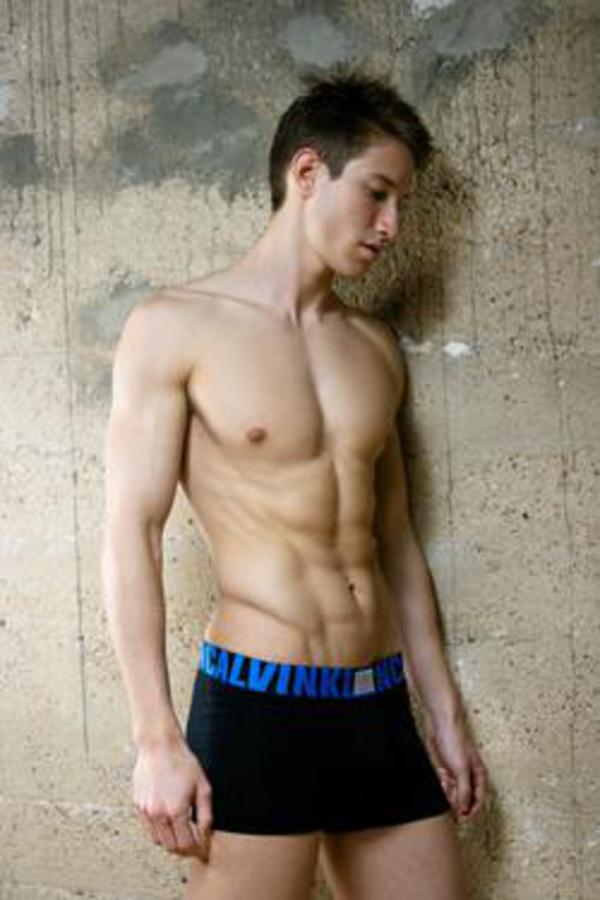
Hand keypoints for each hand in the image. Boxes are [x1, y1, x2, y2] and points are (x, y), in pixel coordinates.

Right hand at [132, 738, 212, 860]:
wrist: (159, 746)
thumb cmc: (182, 762)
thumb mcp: (203, 786)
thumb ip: (206, 813)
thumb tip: (206, 831)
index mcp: (176, 811)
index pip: (186, 844)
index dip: (196, 848)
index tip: (201, 845)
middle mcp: (158, 814)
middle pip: (170, 847)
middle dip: (182, 848)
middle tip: (191, 841)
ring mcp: (146, 811)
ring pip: (157, 840)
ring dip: (169, 840)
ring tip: (179, 830)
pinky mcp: (138, 805)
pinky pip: (147, 827)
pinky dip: (157, 829)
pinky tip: (167, 819)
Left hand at [423, 716, 487, 823]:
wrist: (440, 725)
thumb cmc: (455, 740)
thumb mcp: (461, 768)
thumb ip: (465, 790)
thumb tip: (465, 809)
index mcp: (479, 776)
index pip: (478, 801)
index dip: (470, 811)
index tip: (461, 818)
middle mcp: (469, 777)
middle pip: (464, 799)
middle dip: (456, 799)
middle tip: (449, 793)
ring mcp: (457, 774)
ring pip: (453, 793)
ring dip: (447, 791)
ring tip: (444, 779)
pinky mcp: (446, 770)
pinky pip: (443, 785)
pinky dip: (441, 784)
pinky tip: (440, 776)